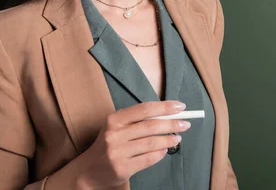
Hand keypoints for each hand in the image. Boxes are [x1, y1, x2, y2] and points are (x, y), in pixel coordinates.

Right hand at [75, 100, 190, 188]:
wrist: (90, 170)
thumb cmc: (110, 143)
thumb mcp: (118, 127)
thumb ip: (138, 120)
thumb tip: (168, 114)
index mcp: (114, 119)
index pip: (144, 109)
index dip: (164, 107)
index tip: (180, 106)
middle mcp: (114, 134)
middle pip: (150, 126)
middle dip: (172, 123)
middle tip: (185, 124)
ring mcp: (117, 152)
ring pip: (151, 143)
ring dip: (168, 139)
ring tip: (177, 137)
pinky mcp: (122, 168)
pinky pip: (148, 159)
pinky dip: (160, 153)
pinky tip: (164, 150)